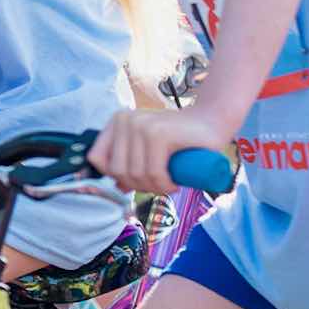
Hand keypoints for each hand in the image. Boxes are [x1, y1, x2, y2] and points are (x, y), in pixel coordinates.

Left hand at [87, 105, 236, 195]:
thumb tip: (118, 187)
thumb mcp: (148, 150)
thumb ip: (130, 163)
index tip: (136, 180)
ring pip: (136, 174)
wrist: (212, 121)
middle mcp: (124, 120)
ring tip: (168, 183)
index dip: (114, 176)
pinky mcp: (158, 133)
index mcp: (116, 121)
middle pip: (117, 171)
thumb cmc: (179, 138)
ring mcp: (140, 125)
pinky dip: (164, 185)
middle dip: (138, 186)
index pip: (96, 158)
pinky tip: (174, 184)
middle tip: (158, 185)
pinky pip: (153, 173)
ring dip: (154, 188)